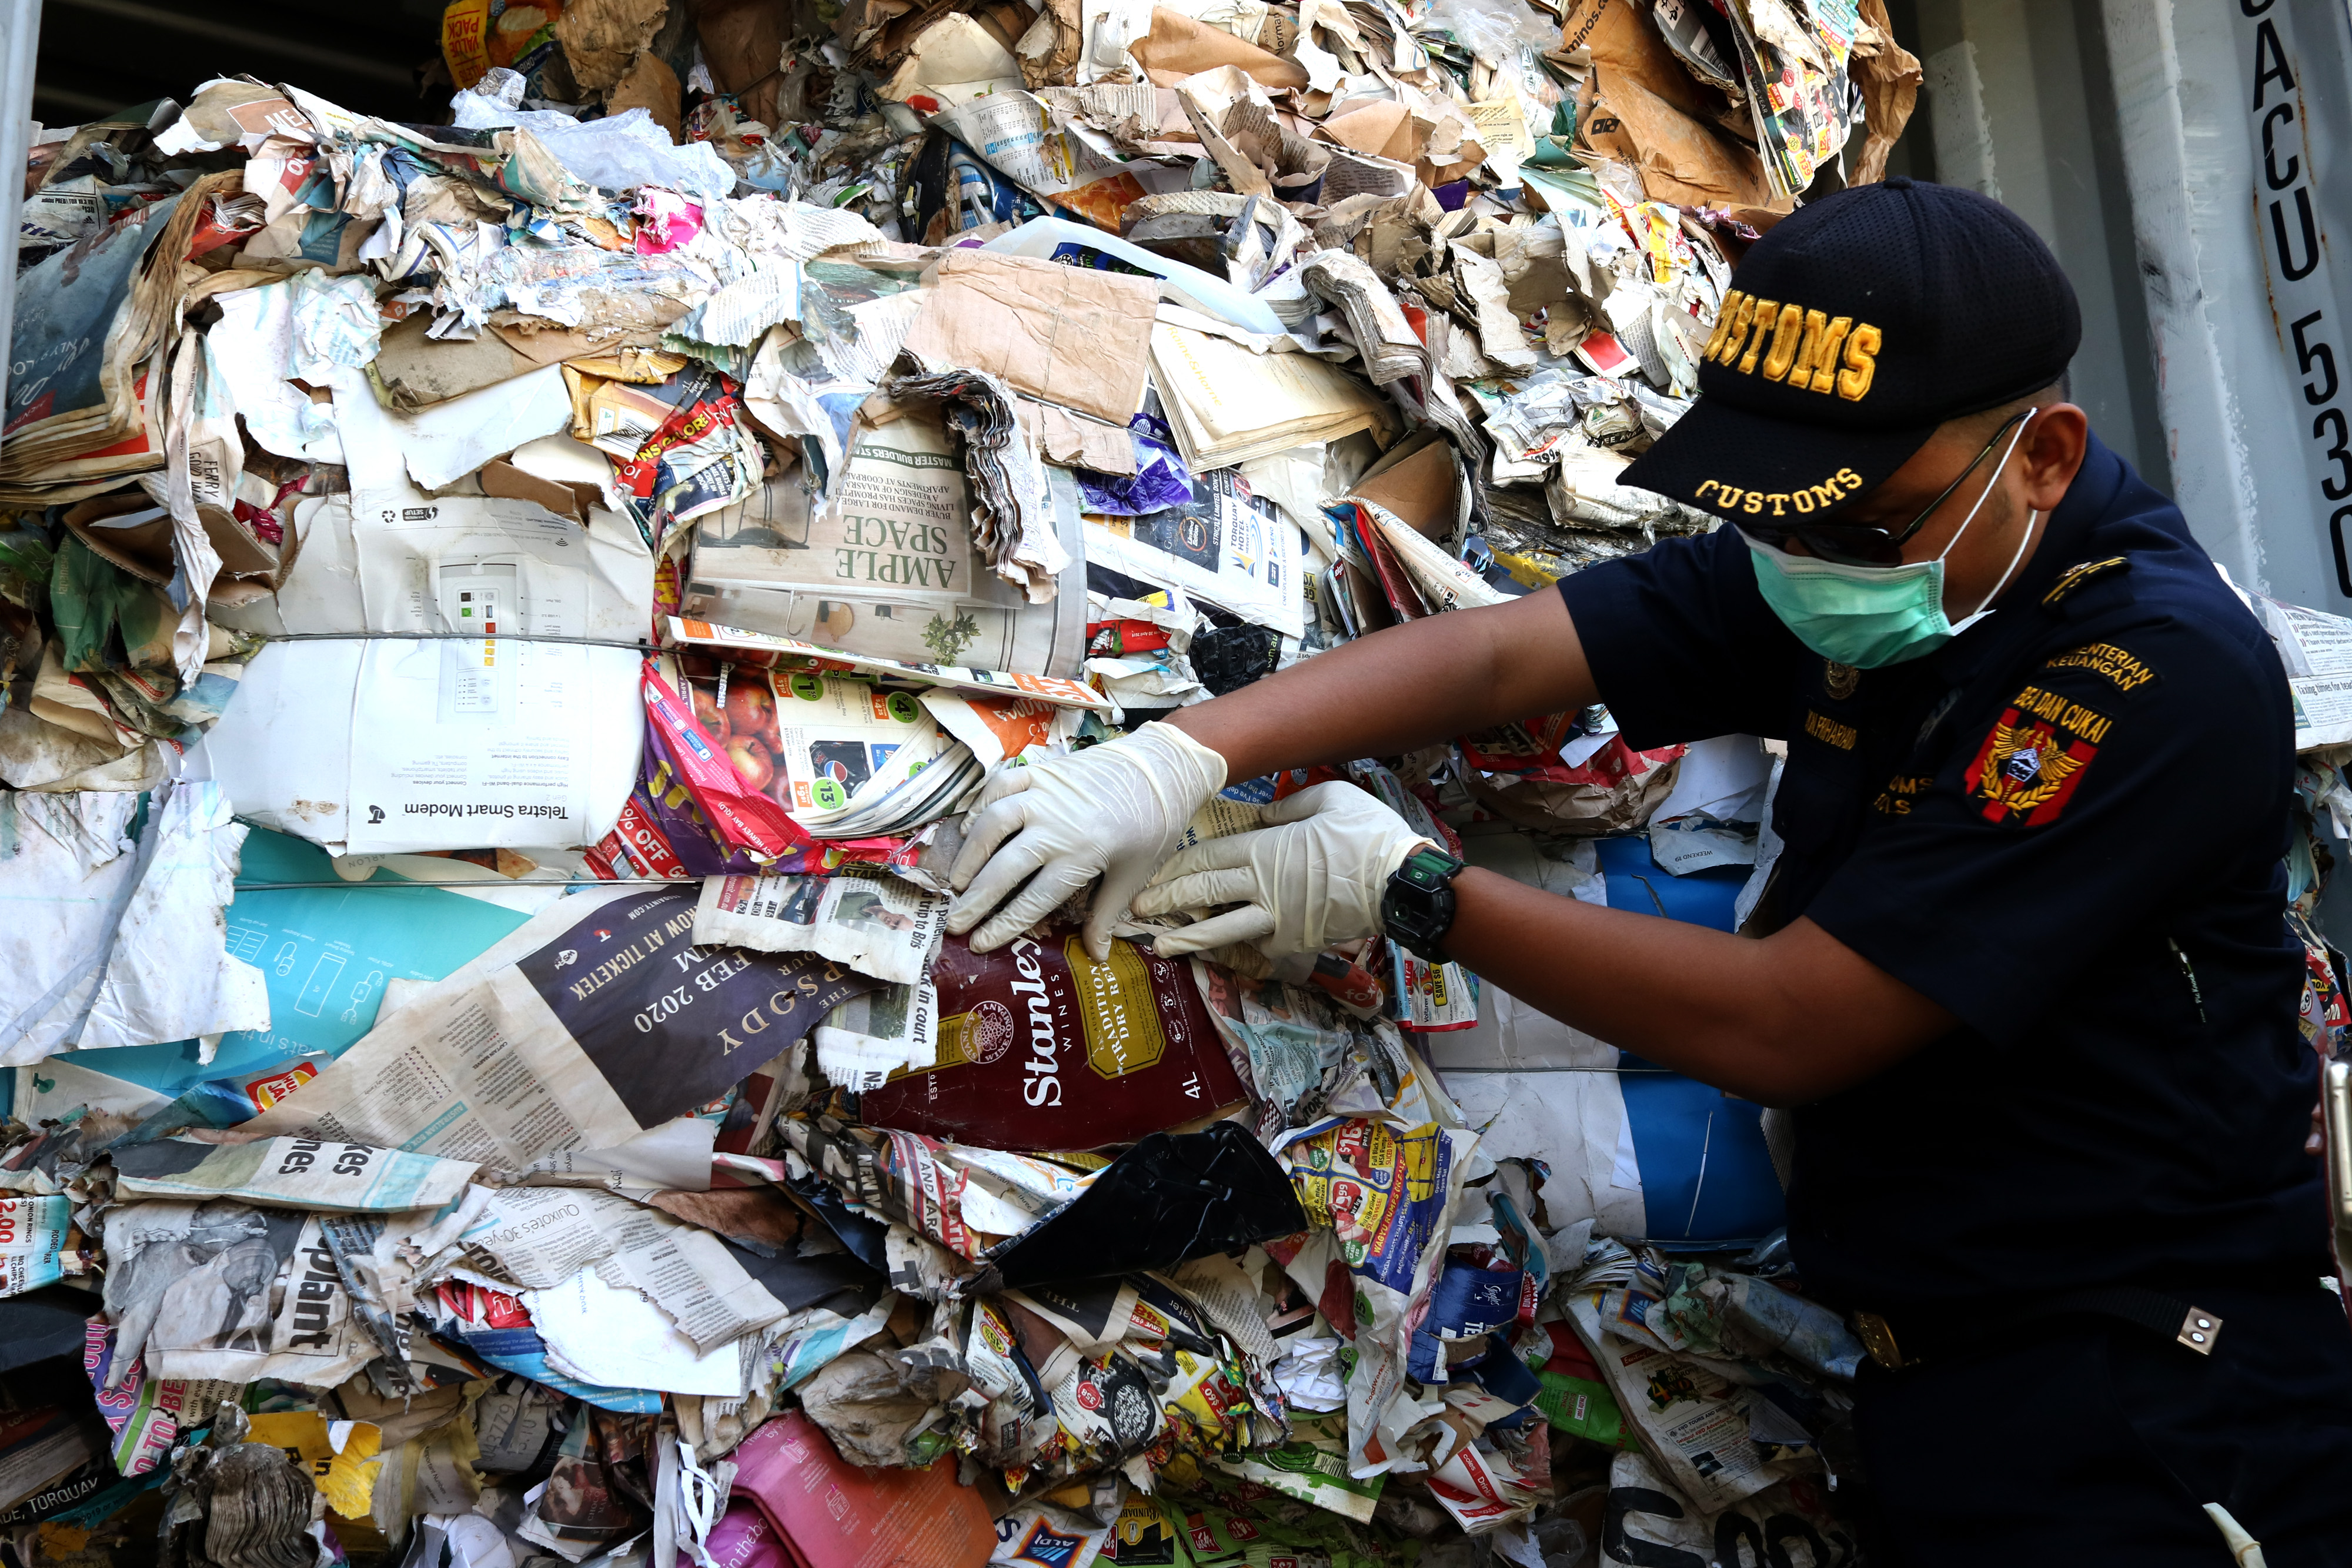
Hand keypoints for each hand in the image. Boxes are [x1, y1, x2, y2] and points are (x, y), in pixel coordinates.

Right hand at [947, 721, 1227, 957]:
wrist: (1163, 768)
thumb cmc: (1153, 825)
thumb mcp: (1134, 874)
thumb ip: (1107, 914)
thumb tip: (1098, 957)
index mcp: (1081, 856)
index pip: (1032, 899)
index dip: (1003, 925)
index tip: (979, 943)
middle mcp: (1056, 826)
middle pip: (1004, 867)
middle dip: (975, 899)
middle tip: (955, 922)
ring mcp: (1045, 794)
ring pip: (993, 823)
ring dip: (971, 853)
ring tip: (959, 881)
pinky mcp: (1042, 770)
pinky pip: (1000, 786)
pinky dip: (981, 804)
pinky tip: (971, 826)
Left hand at [1131, 781, 1431, 960]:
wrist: (1399, 882)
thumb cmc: (1368, 834)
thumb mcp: (1330, 798)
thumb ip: (1290, 805)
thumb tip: (1264, 816)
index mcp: (1265, 847)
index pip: (1207, 856)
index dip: (1176, 865)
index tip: (1152, 872)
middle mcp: (1261, 884)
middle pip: (1203, 892)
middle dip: (1166, 900)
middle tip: (1137, 910)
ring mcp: (1276, 917)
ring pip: (1221, 928)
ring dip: (1187, 938)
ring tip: (1160, 947)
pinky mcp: (1294, 941)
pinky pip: (1260, 943)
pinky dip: (1241, 947)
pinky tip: (1222, 953)